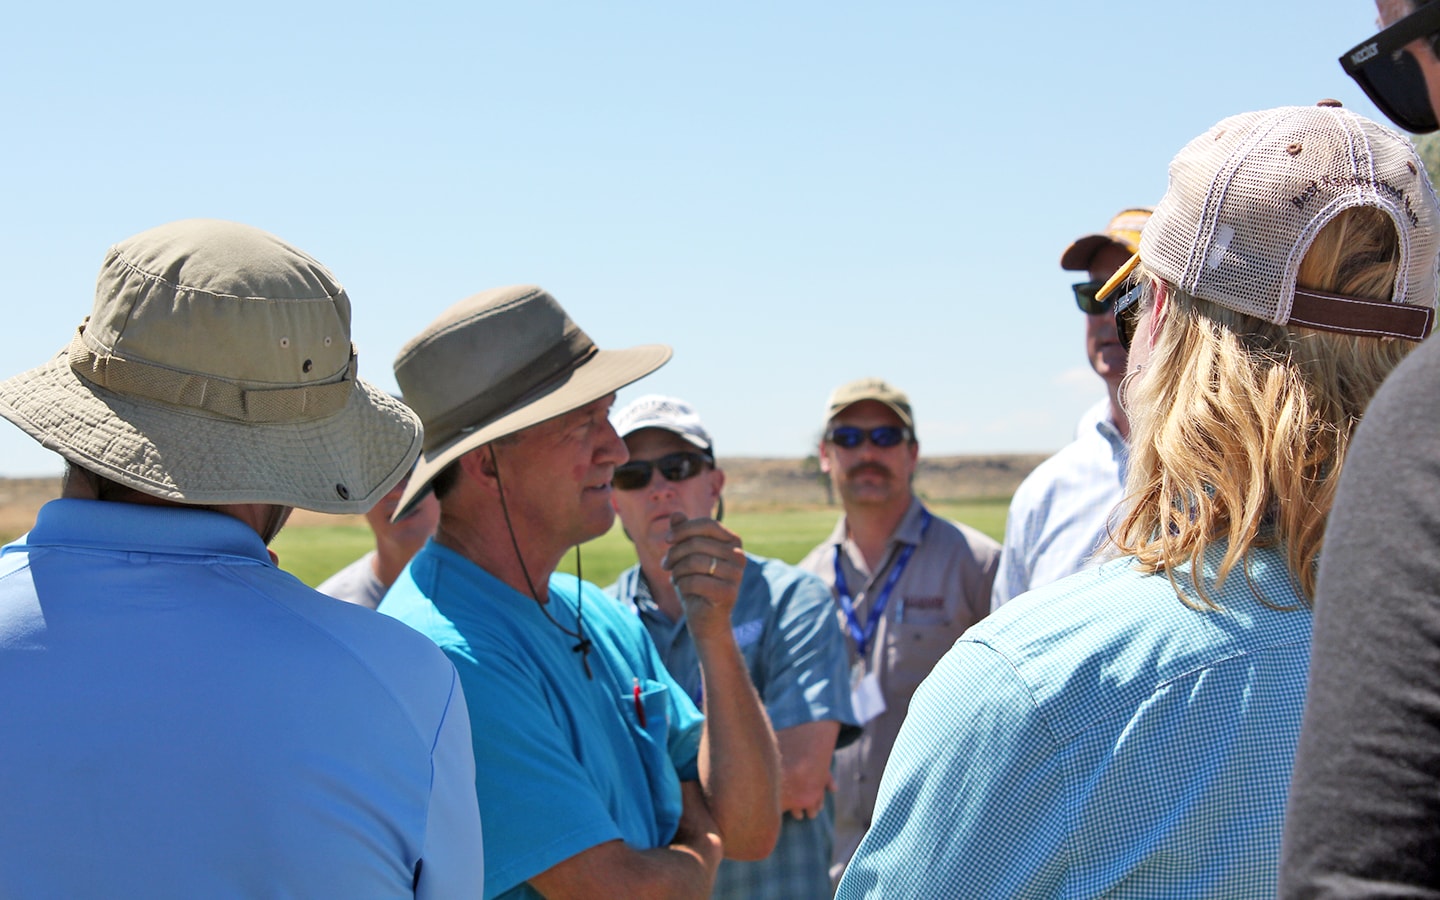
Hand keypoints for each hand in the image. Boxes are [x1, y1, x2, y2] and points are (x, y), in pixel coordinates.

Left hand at [661, 512, 745, 638]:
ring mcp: (736, 575)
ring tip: (675, 577)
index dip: (683, 529)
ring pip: (694, 562)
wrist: (706, 619)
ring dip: (677, 570)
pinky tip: (682, 589)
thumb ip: (683, 534)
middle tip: (665, 565)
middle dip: (674, 553)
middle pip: (697, 544)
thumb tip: (676, 514)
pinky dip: (682, 585)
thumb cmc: (696, 583)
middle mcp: (739, 556)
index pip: (707, 524)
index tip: (667, 540)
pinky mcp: (728, 593)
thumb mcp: (687, 556)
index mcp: (733, 542)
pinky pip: (694, 581)